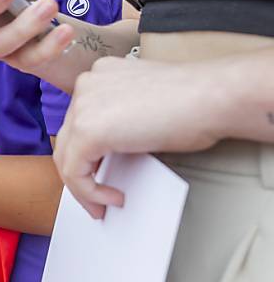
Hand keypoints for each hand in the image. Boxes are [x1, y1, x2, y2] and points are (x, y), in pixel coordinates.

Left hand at [54, 57, 218, 217]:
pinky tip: (113, 199)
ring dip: (84, 189)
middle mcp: (86, 85)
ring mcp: (83, 106)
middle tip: (98, 198)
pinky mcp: (87, 131)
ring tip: (104, 205)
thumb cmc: (197, 101)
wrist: (214, 97)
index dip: (87, 153)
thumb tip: (114, 149)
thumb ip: (122, 120)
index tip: (99, 175)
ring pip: (67, 158)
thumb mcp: (146, 107)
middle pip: (68, 139)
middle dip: (81, 174)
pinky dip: (90, 193)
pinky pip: (75, 172)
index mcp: (100, 75)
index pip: (79, 121)